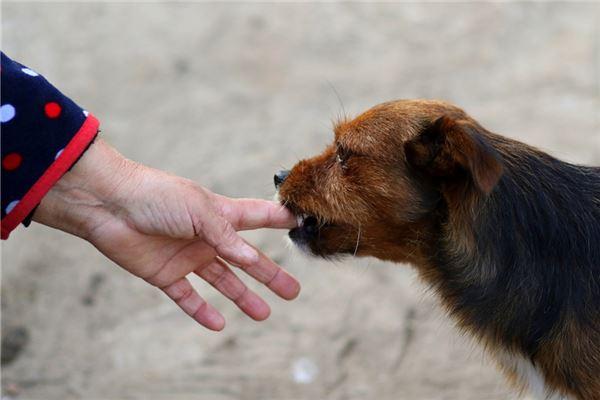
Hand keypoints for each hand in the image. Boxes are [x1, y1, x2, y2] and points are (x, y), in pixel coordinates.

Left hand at [33, 138, 299, 330]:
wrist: (108, 205)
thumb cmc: (157, 196)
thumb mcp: (200, 211)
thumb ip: (227, 236)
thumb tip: (253, 258)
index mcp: (220, 214)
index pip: (258, 217)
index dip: (280, 220)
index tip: (302, 224)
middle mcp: (207, 237)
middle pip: (246, 259)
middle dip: (270, 274)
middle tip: (293, 291)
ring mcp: (187, 256)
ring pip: (223, 281)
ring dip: (243, 297)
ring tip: (264, 314)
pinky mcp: (165, 274)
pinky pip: (187, 297)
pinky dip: (201, 311)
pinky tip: (218, 324)